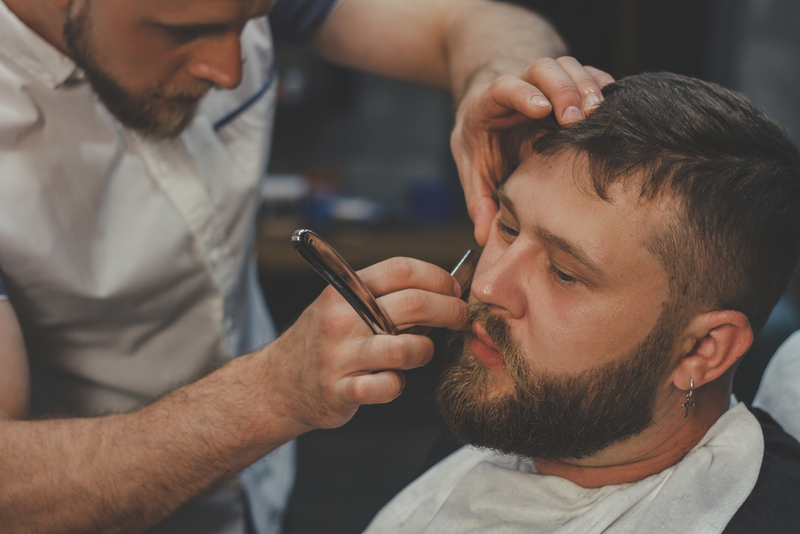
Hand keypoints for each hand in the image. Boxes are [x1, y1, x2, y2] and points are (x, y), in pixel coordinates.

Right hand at [263, 257, 467, 431]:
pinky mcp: (341, 390)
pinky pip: (388, 387)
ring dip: (425, 351)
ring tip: (419, 352)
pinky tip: (391, 380)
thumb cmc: (324, 341)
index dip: (438, 277)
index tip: (454, 289)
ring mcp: (340, 355)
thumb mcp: (344, 305)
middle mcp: (342, 318)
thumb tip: (443, 289)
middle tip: (461, 318)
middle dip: (450, 310)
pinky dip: (398, 385)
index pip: (402, 269)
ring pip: (407, 348)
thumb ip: (384, 296)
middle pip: (414, 303)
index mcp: (345, 289)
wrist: (278, 384)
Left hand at [452, 56, 613, 245]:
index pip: (504, 87)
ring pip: (568, 67)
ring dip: (585, 85)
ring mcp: (546, 83)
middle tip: (577, 117)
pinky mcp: (568, 85)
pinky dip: (602, 85)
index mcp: (488, 104)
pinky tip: (613, 106)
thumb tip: (483, 237)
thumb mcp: (473, 169)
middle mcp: (520, 85)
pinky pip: (589, 75)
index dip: (522, 94)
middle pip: (542, 69)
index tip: (541, 109)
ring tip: (598, 112)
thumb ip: (479, 200)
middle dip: (562, 88)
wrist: (490, 112)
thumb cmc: (481, 142)